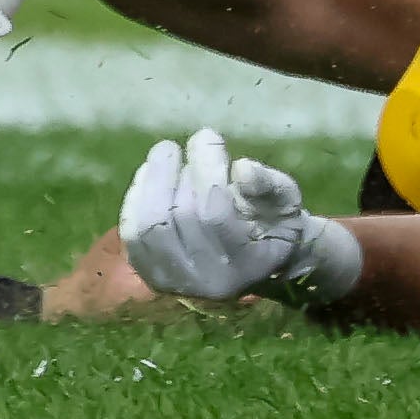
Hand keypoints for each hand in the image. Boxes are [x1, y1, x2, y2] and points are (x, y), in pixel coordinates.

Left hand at [117, 127, 361, 305]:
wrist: (256, 260)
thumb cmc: (275, 222)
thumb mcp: (287, 200)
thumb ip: (270, 185)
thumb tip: (242, 168)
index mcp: (248, 262)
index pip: (216, 213)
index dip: (208, 169)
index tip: (207, 136)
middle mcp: (209, 281)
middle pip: (180, 218)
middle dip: (175, 172)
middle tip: (178, 146)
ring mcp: (177, 281)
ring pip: (150, 226)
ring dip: (152, 181)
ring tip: (165, 154)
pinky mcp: (152, 275)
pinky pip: (133, 235)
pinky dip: (135, 199)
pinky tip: (148, 174)